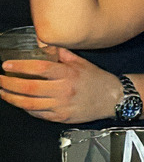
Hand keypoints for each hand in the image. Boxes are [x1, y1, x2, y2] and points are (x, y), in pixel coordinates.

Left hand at [0, 48, 120, 123]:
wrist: (114, 99)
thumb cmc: (99, 80)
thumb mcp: (82, 62)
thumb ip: (62, 54)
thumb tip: (46, 44)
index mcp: (68, 74)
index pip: (39, 68)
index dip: (20, 66)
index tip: (7, 65)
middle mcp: (64, 90)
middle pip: (29, 88)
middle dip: (9, 84)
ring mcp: (62, 106)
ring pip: (30, 104)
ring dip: (12, 98)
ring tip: (3, 92)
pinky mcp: (63, 117)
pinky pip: (39, 114)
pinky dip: (26, 109)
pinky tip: (20, 103)